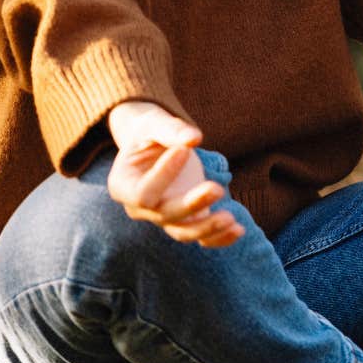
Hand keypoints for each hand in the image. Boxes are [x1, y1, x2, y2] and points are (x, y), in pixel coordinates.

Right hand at [106, 101, 244, 247]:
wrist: (156, 145)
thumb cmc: (151, 132)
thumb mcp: (153, 124)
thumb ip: (170, 129)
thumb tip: (194, 138)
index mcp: (123, 186)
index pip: (143, 193)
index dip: (163, 175)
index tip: (185, 150)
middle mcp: (140, 209)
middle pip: (165, 216)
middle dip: (191, 205)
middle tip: (217, 188)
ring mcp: (164, 218)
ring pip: (184, 233)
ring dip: (208, 228)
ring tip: (231, 219)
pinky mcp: (186, 221)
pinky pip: (201, 238)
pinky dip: (220, 238)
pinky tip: (239, 230)